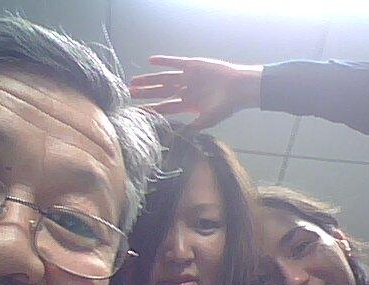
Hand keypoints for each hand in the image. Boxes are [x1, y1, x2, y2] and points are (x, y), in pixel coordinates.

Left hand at [130, 56, 263, 128]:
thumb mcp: (207, 120)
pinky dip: (164, 61)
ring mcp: (189, 77)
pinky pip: (175, 63)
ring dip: (150, 79)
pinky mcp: (193, 65)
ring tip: (134, 81)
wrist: (239, 88)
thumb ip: (191, 128)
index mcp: (189, 105)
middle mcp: (186, 91)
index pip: (166, 107)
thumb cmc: (226, 106)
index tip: (137, 111)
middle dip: (146, 93)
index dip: (152, 109)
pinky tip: (151, 61)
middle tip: (129, 94)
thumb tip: (176, 139)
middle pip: (162, 92)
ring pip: (164, 78)